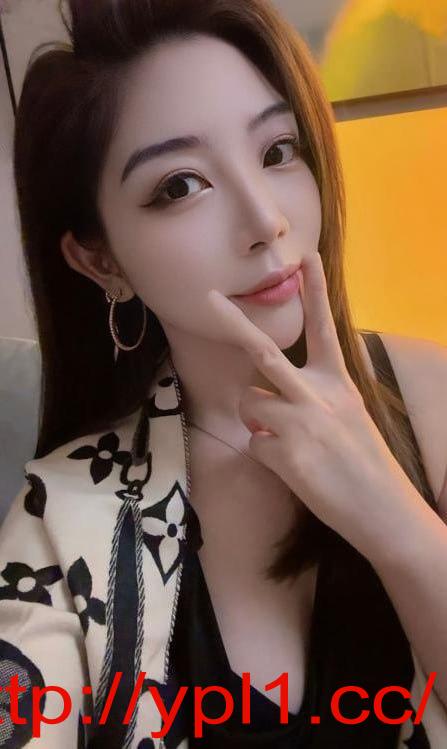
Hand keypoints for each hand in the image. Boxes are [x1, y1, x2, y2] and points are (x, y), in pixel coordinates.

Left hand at [207, 252, 422, 558]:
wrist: (385, 511)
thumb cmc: (366, 465)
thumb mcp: (351, 417)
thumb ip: (319, 396)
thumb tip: (276, 389)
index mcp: (340, 383)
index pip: (324, 328)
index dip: (315, 292)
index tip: (306, 257)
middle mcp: (318, 395)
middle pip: (264, 352)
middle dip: (232, 322)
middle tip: (209, 298)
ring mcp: (300, 422)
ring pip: (249, 403)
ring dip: (256, 419)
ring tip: (286, 442)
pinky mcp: (285, 452)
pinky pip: (254, 444)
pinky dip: (265, 456)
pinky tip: (292, 469)